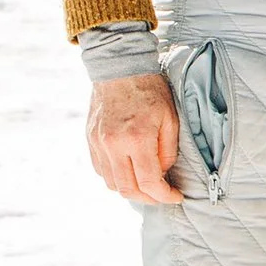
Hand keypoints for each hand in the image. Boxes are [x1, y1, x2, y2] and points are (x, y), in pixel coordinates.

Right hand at [87, 72, 182, 203]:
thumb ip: (167, 151)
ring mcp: (98, 143)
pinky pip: (101, 169)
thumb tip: (162, 174)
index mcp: (137, 138)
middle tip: (161, 195)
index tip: (175, 196)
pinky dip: (116, 176)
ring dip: (130, 189)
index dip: (164, 196)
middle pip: (128, 189)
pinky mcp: (90, 140)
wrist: (119, 66)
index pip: (149, 182)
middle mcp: (113, 145)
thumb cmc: (149, 89)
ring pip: (112, 183)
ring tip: (146, 184)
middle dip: (148, 198)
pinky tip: (129, 170)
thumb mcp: (170, 118)